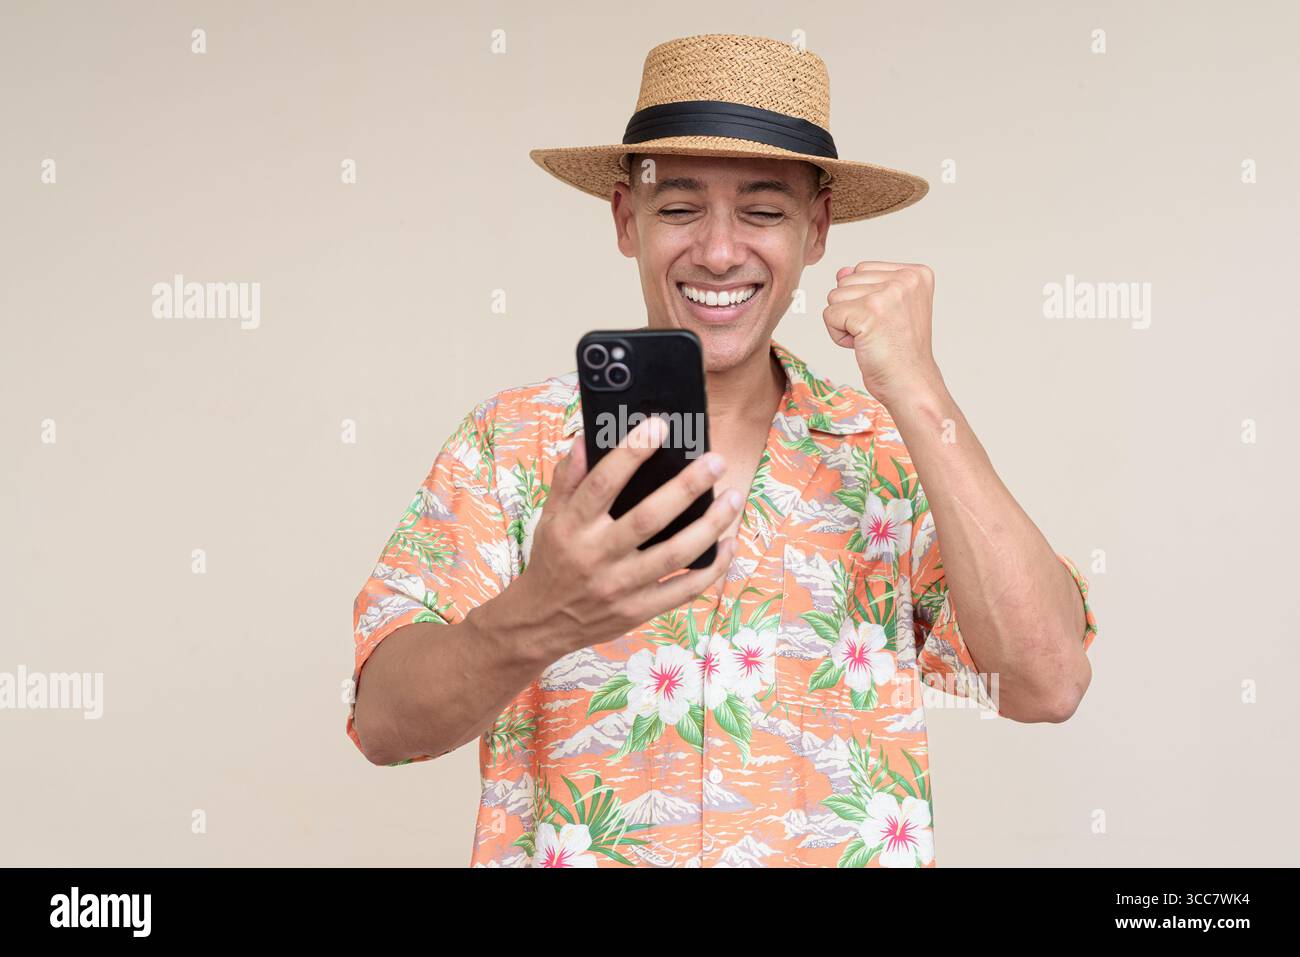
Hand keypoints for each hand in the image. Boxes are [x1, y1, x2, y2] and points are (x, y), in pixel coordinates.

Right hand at [511, 416, 740, 657]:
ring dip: (711, 525)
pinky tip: (728, 543)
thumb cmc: (553, 560)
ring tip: (733, 497)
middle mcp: (597, 556)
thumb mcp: (550, 517)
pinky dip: (712, 567)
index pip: (604, 482)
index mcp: (573, 526)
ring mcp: (621, 586)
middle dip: (686, 486)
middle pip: (648, 518)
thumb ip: (568, 478)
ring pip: (675, 554)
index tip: (659, 426)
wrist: (542, 623)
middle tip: (715, 461)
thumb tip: (585, 439)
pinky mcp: (639, 610)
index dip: (632, 451)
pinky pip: (684, 589)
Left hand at [823, 260, 943, 406]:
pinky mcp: (869, 311)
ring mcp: (888, 293)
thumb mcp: (888, 308)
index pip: (862, 269)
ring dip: (845, 323)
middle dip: (852, 310)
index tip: (887, 322)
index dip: (864, 300)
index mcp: (916, 273)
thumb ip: (866, 284)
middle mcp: (906, 278)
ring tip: (872, 338)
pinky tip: (862, 345)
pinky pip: (829, 315)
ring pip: (835, 296)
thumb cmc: (900, 351)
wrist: (910, 384)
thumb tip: (841, 272)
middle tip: (879, 333)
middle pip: (846, 281)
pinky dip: (838, 336)